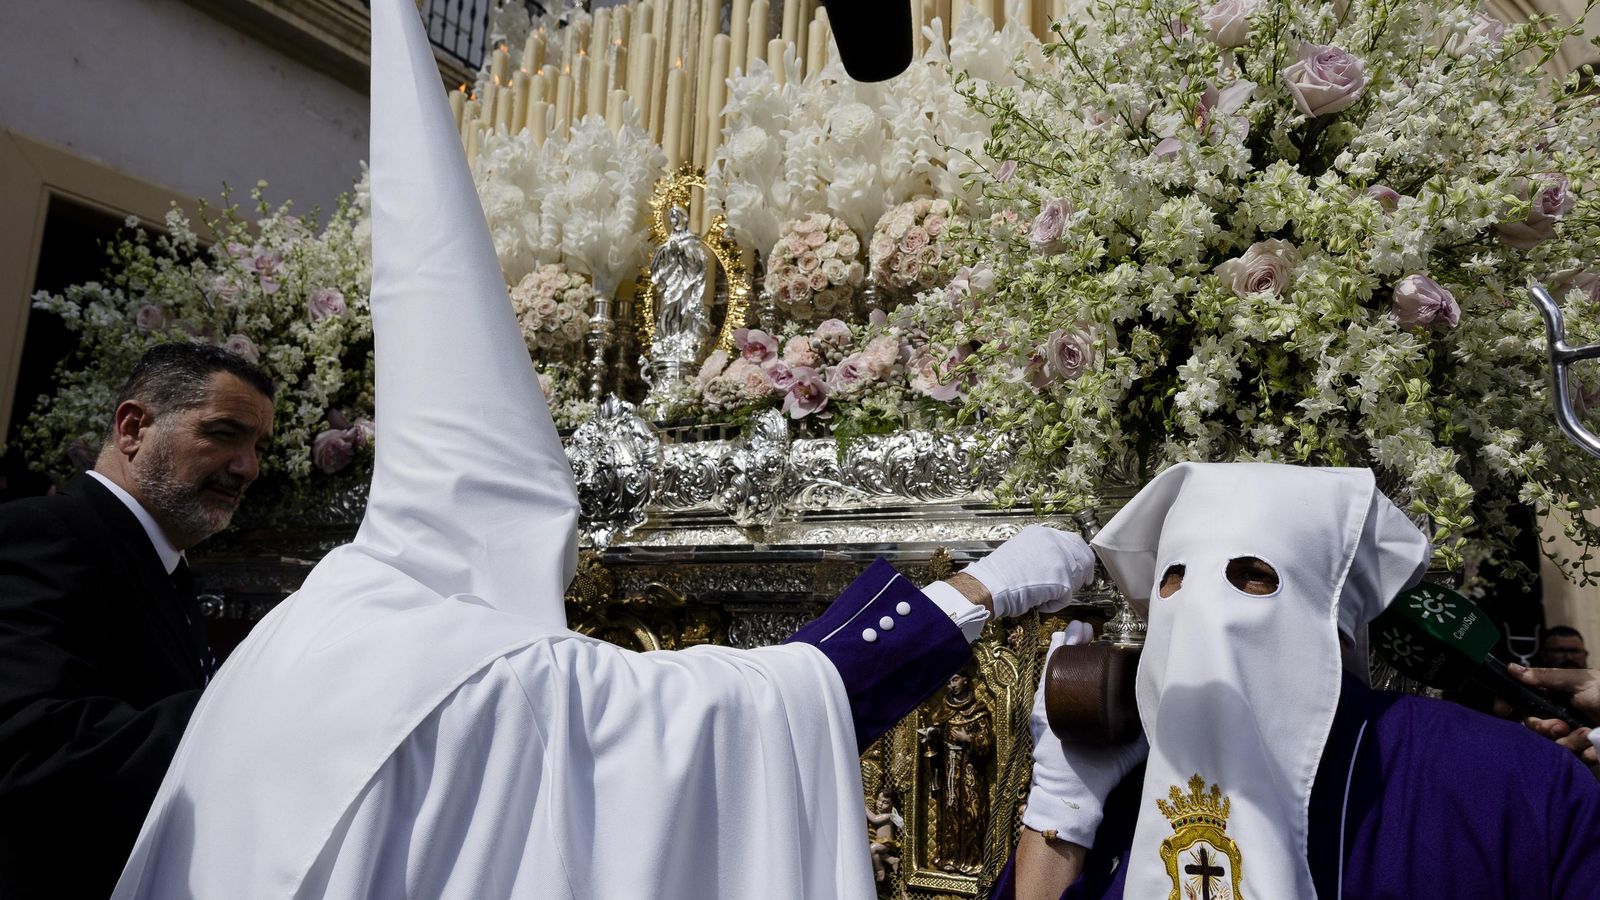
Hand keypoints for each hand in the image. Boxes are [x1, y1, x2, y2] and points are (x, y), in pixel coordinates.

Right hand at [963, 525, 1095, 618]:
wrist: (990, 585)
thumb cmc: (998, 574)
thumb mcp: (1021, 550)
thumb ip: (1041, 552)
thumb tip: (1056, 565)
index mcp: (1042, 533)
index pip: (1073, 541)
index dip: (1079, 556)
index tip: (1082, 567)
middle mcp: (1054, 542)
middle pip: (1083, 557)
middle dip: (1082, 573)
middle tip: (1078, 585)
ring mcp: (1060, 560)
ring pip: (1076, 578)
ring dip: (1064, 590)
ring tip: (1044, 595)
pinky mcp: (1062, 580)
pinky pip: (1067, 597)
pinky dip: (1054, 604)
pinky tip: (1039, 603)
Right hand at [1021, 623, 1147, 847]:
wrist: (1075, 793)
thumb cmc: (1100, 773)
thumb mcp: (1126, 748)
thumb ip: (1143, 733)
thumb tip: (1166, 717)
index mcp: (1086, 710)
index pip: (1089, 677)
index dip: (1096, 657)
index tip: (1108, 642)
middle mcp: (1067, 704)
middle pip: (1073, 666)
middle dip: (1080, 644)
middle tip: (1088, 629)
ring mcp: (1053, 705)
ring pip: (1059, 666)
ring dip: (1068, 644)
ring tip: (1078, 628)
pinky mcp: (1042, 708)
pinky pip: (1046, 676)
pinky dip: (1052, 656)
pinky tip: (1062, 638)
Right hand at [1508, 664, 1599, 764]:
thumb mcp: (1578, 681)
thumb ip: (1545, 678)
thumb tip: (1511, 668)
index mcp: (1554, 695)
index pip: (1522, 699)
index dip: (1508, 704)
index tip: (1502, 709)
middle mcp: (1558, 715)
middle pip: (1531, 725)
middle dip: (1542, 727)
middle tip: (1558, 725)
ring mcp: (1570, 734)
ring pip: (1549, 743)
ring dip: (1567, 740)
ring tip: (1585, 733)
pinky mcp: (1584, 751)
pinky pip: (1570, 757)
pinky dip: (1582, 750)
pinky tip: (1593, 742)